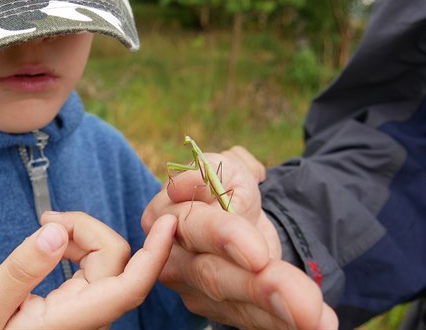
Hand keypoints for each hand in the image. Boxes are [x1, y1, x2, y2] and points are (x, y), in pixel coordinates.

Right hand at [0, 211, 176, 329]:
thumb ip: (20, 269)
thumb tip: (55, 231)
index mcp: (75, 319)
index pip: (131, 286)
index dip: (155, 253)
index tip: (169, 223)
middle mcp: (93, 315)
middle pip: (115, 258)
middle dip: (86, 228)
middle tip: (46, 219)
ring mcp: (92, 309)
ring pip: (107, 259)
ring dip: (80, 235)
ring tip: (44, 229)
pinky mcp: (86, 303)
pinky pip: (95, 266)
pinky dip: (77, 246)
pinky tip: (53, 244)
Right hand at [142, 151, 337, 329]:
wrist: (239, 219)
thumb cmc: (226, 189)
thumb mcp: (225, 169)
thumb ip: (209, 173)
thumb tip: (181, 187)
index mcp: (164, 217)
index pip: (192, 225)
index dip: (225, 237)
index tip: (259, 256)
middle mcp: (173, 260)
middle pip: (213, 274)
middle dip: (260, 288)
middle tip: (305, 305)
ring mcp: (194, 291)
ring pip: (237, 304)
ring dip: (280, 313)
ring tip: (318, 319)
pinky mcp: (220, 310)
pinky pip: (255, 320)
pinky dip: (286, 323)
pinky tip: (320, 325)